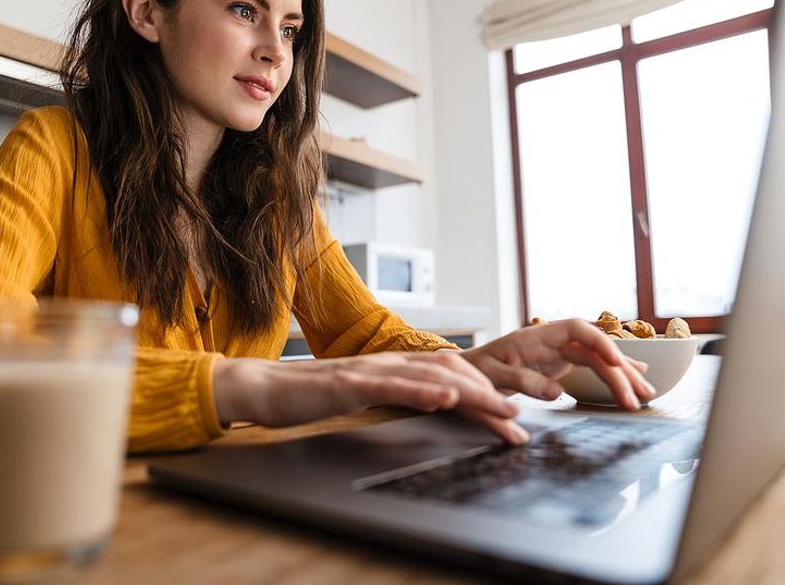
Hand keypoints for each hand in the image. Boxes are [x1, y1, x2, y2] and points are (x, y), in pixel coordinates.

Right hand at [213, 352, 530, 443]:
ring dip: (471, 394)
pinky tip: (444, 399)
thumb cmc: (312, 395)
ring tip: (501, 410)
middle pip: (452, 372)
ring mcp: (369, 371)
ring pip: (430, 376)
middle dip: (492, 396)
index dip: (486, 394)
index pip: (450, 375)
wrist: (264, 388)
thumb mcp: (365, 394)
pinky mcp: (348, 384)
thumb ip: (398, 393)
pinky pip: (391, 386)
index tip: (513, 419)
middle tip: (520, 422)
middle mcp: (388, 362)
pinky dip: (421, 392)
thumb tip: (436, 401)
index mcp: (394, 366)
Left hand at [460, 319, 655, 410]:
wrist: (465, 370)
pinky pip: (592, 365)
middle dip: (619, 371)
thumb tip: (556, 392)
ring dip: (622, 376)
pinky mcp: (559, 363)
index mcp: (536, 338)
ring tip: (646, 396)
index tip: (616, 362)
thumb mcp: (492, 376)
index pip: (576, 330)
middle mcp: (552, 341)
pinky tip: (635, 376)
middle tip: (636, 398)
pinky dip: (613, 373)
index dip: (600, 342)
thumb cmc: (475, 370)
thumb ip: (522, 380)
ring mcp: (558, 352)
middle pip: (595, 349)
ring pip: (598, 359)